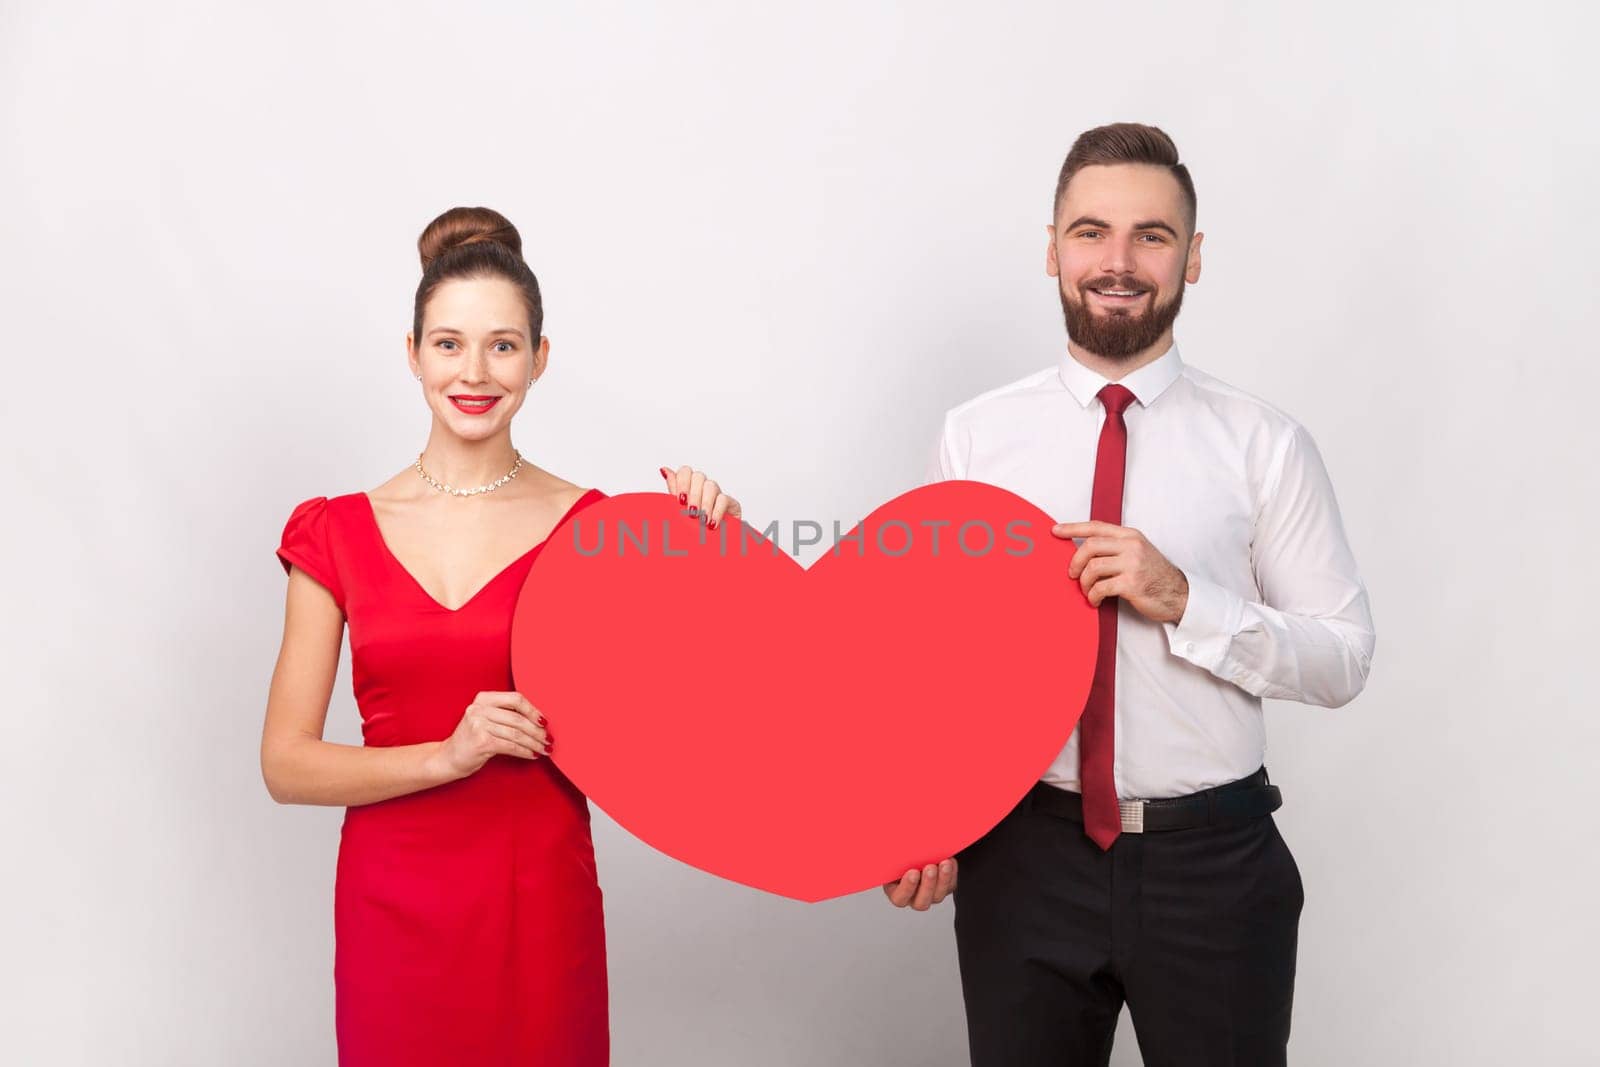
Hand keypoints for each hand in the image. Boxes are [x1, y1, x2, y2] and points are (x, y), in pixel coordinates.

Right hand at [431, 690, 550, 780]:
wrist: (448, 758)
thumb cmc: (472, 740)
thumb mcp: (486, 719)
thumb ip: (506, 715)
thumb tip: (539, 721)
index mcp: (483, 698)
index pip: (515, 699)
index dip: (533, 711)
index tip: (544, 722)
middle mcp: (479, 708)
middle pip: (518, 718)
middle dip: (537, 731)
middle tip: (548, 740)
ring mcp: (479, 724)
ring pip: (516, 734)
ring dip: (534, 743)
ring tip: (544, 749)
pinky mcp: (481, 741)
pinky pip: (511, 746)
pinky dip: (524, 752)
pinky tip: (532, 755)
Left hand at [659, 465, 741, 529]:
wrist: (712, 546)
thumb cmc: (694, 528)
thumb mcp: (679, 511)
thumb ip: (673, 490)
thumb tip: (664, 470)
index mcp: (689, 486)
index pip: (685, 472)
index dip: (681, 482)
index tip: (680, 500)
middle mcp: (703, 487)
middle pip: (698, 477)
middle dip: (693, 495)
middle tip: (690, 513)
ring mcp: (717, 494)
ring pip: (711, 486)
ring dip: (705, 504)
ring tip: (701, 520)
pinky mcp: (731, 503)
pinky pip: (724, 499)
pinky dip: (716, 512)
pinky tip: (711, 523)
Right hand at [882, 858, 957, 909]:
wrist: (919, 851)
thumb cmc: (902, 854)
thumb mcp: (894, 857)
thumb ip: (894, 857)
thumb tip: (894, 849)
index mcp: (896, 891)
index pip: (900, 898)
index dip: (906, 888)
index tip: (913, 872)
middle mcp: (913, 897)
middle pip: (921, 902)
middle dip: (927, 885)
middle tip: (930, 868)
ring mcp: (930, 895)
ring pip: (938, 896)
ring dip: (943, 879)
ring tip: (944, 863)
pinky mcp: (945, 888)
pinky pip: (950, 886)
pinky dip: (952, 874)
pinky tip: (950, 861)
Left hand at [1051, 520, 1188, 623]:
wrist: (1179, 594)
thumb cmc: (1154, 575)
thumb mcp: (1137, 552)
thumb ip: (1115, 548)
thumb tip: (1084, 551)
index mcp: (1130, 536)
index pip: (1096, 526)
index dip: (1072, 528)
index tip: (1055, 531)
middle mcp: (1131, 546)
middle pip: (1090, 546)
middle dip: (1075, 561)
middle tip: (1072, 574)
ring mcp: (1132, 564)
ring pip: (1093, 568)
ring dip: (1084, 583)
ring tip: (1087, 591)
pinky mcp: (1131, 583)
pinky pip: (1101, 587)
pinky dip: (1093, 596)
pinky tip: (1095, 600)